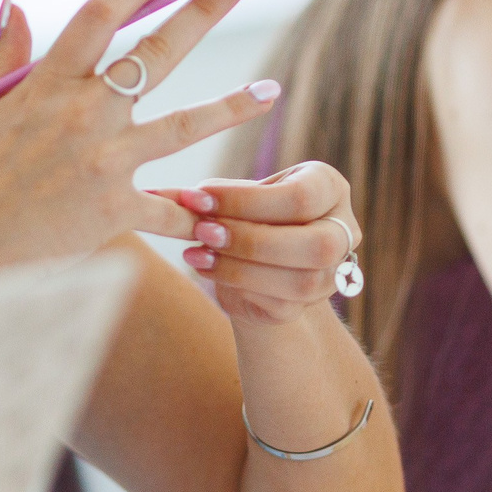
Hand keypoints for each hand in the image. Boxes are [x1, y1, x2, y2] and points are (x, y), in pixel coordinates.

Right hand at [0, 0, 278, 280]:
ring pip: (186, 124)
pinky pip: (169, 211)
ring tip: (271, 92)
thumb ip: (7, 58)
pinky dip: (193, 218)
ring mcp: (104, 160)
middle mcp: (83, 112)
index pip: (102, 12)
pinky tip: (222, 220)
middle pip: (157, 49)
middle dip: (204, 8)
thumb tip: (19, 6)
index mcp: (47, 82)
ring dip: (233, 106)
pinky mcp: (115, 211)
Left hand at [155, 162, 360, 326]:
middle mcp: (343, 229)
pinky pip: (282, 304)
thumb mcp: (228, 199)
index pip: (299, 198)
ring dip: (242, 267)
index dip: (245, 201)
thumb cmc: (240, 216)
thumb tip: (147, 192)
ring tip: (195, 252)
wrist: (252, 262)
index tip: (196, 197)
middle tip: (201, 231)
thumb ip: (198, 196)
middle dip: (251, 240)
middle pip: (315, 244)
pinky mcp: (309, 304)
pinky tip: (204, 267)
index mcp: (328, 187)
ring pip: (301, 280)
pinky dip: (237, 284)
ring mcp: (332, 272)